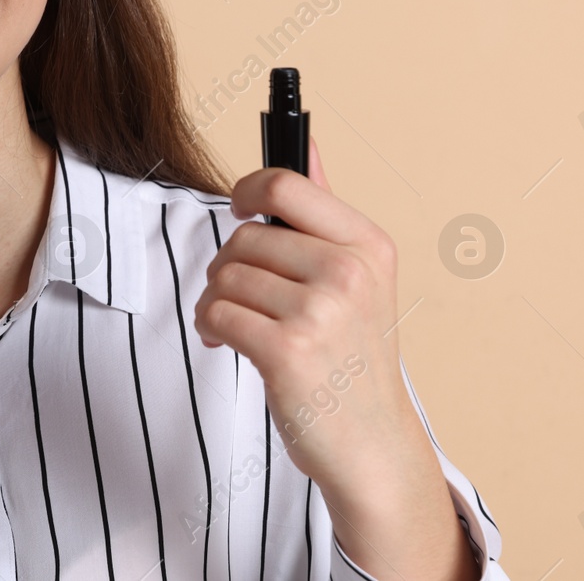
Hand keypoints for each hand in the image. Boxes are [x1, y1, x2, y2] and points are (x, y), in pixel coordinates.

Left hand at [193, 137, 416, 489]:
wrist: (372, 443)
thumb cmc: (353, 356)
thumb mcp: (357, 276)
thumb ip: (324, 210)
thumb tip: (307, 141)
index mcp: (368, 245)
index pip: (285, 183)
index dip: (246, 191)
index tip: (238, 211)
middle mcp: (349, 273)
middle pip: (244, 236)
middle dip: (229, 267)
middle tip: (245, 298)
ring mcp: (320, 313)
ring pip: (224, 275)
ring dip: (215, 301)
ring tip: (239, 326)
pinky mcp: (287, 351)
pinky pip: (216, 312)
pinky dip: (211, 327)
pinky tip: (229, 344)